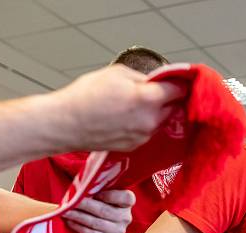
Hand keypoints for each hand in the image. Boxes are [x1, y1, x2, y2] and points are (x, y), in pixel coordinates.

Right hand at [55, 64, 187, 152]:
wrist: (66, 124)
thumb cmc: (85, 97)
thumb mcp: (116, 73)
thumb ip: (142, 77)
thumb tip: (154, 81)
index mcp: (149, 99)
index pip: (179, 90)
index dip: (179, 83)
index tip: (179, 80)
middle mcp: (151, 121)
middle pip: (173, 107)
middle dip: (168, 98)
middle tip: (158, 90)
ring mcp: (144, 136)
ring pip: (162, 121)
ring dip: (157, 112)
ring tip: (137, 103)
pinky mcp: (135, 146)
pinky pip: (148, 132)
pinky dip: (144, 124)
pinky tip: (128, 117)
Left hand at [62, 189, 134, 232]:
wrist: (97, 227)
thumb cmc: (96, 205)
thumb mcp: (99, 195)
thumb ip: (94, 190)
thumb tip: (79, 189)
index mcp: (127, 203)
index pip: (126, 198)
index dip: (111, 195)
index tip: (95, 194)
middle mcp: (126, 217)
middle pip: (105, 210)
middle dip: (85, 205)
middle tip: (70, 202)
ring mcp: (119, 231)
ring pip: (96, 222)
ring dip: (78, 216)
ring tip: (65, 212)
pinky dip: (79, 228)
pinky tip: (70, 222)